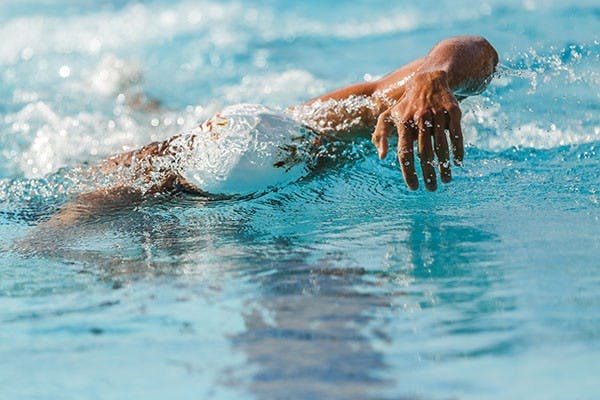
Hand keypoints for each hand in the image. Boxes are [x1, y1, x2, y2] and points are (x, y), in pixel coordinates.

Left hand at [371, 70, 462, 190]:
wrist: (428, 80)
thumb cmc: (405, 105)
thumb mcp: (388, 116)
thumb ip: (380, 135)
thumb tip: (381, 157)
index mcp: (403, 123)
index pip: (405, 153)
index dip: (409, 172)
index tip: (414, 188)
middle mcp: (420, 119)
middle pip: (424, 154)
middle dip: (428, 174)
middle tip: (431, 189)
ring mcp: (437, 115)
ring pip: (441, 147)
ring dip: (444, 167)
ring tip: (445, 181)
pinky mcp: (453, 111)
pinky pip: (456, 135)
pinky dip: (458, 151)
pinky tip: (457, 164)